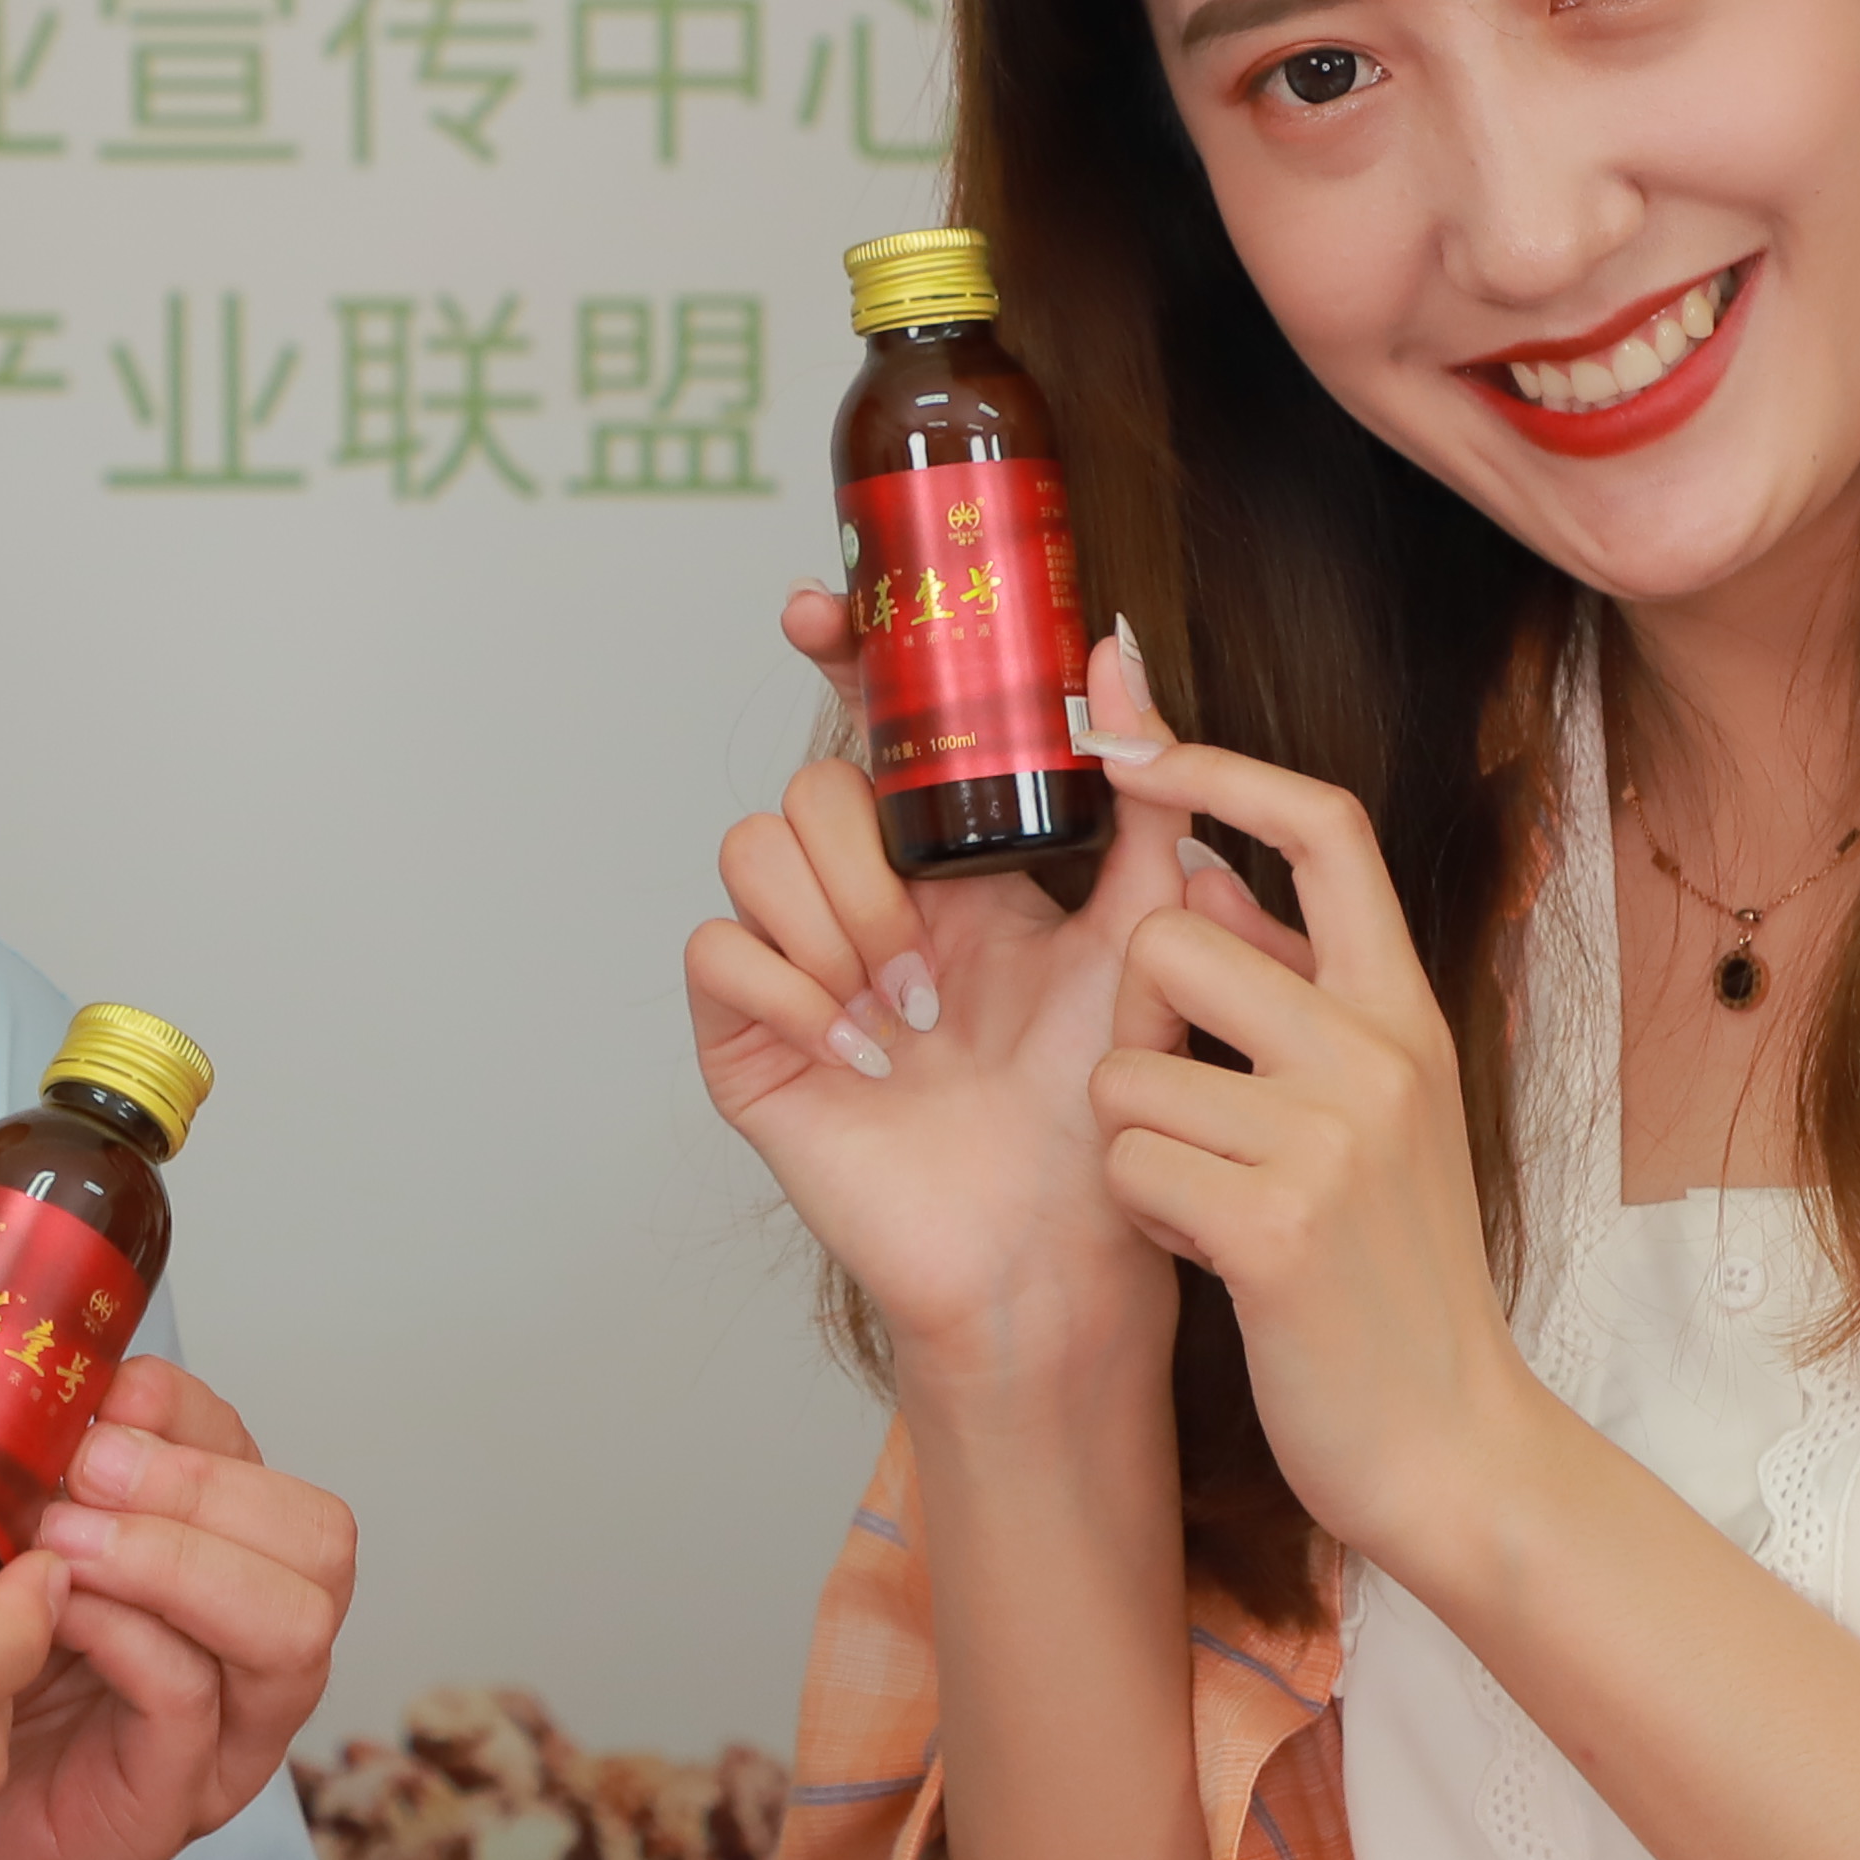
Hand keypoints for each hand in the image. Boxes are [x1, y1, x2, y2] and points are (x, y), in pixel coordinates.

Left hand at [0, 1360, 354, 1859]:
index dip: (190, 1418)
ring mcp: (225, 1732)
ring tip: (66, 1544)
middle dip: (201, 1484)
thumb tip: (74, 1393)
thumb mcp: (16, 1557)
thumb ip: (52, 1478)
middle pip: (321, 1539)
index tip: (102, 1401)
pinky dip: (129, 1634)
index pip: (267, 1466)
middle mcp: (249, 1652)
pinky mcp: (172, 1797)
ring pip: (291, 1622)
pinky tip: (56, 1617)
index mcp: (220, 1573)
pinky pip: (193, 1697)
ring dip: (174, 1558)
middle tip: (85, 1471)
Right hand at [685, 599, 1192, 1398]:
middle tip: (929, 969)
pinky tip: (854, 1054)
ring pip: (750, 848)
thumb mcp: (1142, 933)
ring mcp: (797, 967)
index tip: (815, 608)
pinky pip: (716, 951)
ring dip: (833, 926)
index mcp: (946, 865)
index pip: (869, 729)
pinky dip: (784, 989)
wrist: (1053, 1251)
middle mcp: (864, 902)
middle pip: (808, 785)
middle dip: (867, 867)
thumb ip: (1143, 798)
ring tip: (902, 1021)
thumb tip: (1120, 649)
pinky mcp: (748, 1039)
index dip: (833, 651)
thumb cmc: (1095, 1109)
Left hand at [1079, 741, 1547, 1602]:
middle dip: (1136, 1027)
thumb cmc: (1390, 1276)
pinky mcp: (1273, 1225)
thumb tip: (1205, 878)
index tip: (1125, 733)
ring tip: (1209, 1204)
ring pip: (1125, 1069)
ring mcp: (1331, 1137)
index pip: (1325, 826)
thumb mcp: (1383, 1110)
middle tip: (1188, 1116)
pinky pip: (1126, 1166)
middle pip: (1171, 939)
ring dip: (1134, 1143)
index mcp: (1406, 1010)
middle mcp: (1380, 1051)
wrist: (1451, 1443)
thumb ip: (1304, 994)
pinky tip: (1206, 1256)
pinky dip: (1140, 1216)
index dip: (1215, 764)